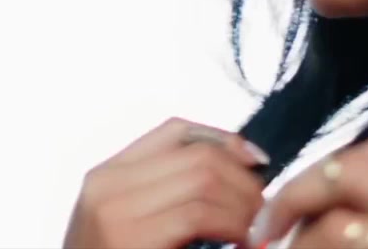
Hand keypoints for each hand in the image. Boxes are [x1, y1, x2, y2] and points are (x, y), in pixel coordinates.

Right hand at [63, 117, 269, 248]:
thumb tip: (227, 174)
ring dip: (243, 204)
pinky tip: (242, 241)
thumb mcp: (125, 224)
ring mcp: (115, 211)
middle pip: (196, 154)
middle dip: (242, 178)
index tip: (256, 163)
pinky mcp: (131, 238)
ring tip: (255, 229)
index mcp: (105, 176)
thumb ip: (159, 195)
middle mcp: (107, 185)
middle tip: (262, 209)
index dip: (224, 140)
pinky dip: (232, 225)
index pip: (174, 130)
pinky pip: (198, 214)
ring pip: (204, 179)